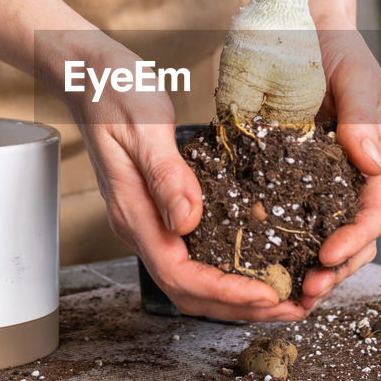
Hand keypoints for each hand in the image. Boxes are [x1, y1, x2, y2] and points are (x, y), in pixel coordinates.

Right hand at [67, 49, 306, 321]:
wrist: (90, 73)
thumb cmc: (114, 91)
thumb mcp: (144, 125)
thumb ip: (166, 174)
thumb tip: (187, 221)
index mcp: (133, 212)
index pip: (179, 274)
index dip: (224, 291)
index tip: (267, 293)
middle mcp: (139, 225)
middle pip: (188, 291)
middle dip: (240, 307)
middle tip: (291, 307)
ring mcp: (149, 220)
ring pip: (192, 279)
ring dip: (237, 296)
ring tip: (284, 296)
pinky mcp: (160, 208)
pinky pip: (196, 255)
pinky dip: (229, 269)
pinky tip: (260, 261)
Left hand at [299, 28, 380, 309]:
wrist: (307, 29)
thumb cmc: (339, 50)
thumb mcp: (356, 77)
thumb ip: (364, 117)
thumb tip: (372, 161)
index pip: (377, 212)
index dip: (355, 240)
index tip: (326, 257)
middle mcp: (361, 177)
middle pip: (358, 239)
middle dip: (335, 270)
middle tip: (304, 291)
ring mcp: (330, 182)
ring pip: (330, 238)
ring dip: (313, 269)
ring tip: (288, 293)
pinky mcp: (300, 179)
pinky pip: (298, 219)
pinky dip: (286, 245)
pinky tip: (263, 262)